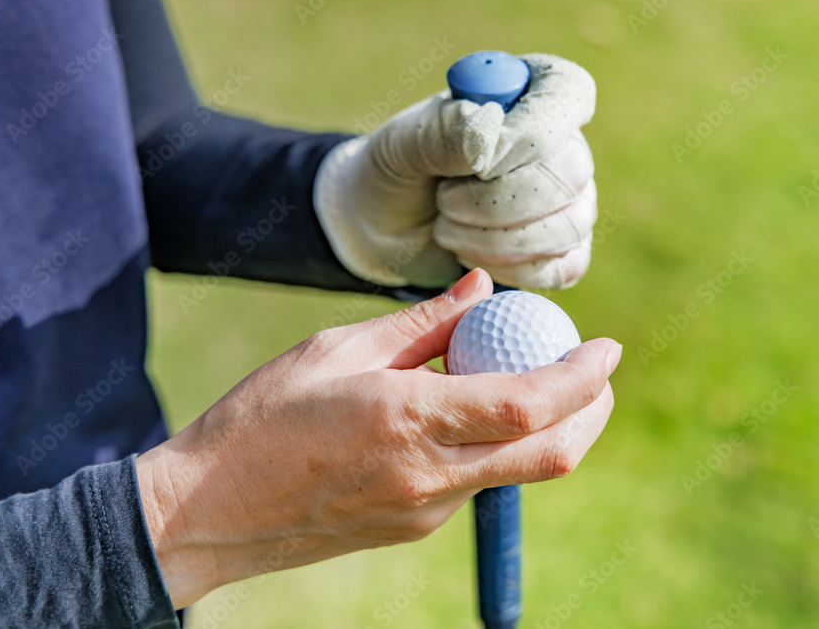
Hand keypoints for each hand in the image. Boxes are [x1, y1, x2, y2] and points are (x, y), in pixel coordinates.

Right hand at [136, 269, 620, 607]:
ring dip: (549, 426)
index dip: (581, 377)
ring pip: (520, 471)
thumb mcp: (336, 350)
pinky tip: (471, 410)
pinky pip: (480, 481)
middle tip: (595, 369)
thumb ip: (421, 322)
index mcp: (406, 421)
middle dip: (592, 411)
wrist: (211, 514)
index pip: (527, 406)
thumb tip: (482, 291)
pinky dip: (499, 443)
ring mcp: (426, 512)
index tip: (607, 346)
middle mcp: (428, 477)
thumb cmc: (262, 418)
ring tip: (532, 376)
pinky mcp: (417, 527)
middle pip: (551, 455)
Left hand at [314, 54, 597, 289]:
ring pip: (566, 226)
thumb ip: (445, 131)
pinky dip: (507, 268)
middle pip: (570, 173)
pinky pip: (560, 267)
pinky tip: (471, 253)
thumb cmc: (401, 171)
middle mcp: (563, 145)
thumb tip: (492, 136)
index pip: (568, 93)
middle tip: (444, 199)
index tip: (482, 162)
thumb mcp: (404, 142)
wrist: (386, 228)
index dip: (533, 132)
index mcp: (529, 94)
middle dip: (495, 200)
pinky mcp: (564, 251)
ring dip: (493, 238)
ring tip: (448, 226)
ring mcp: (571, 201)